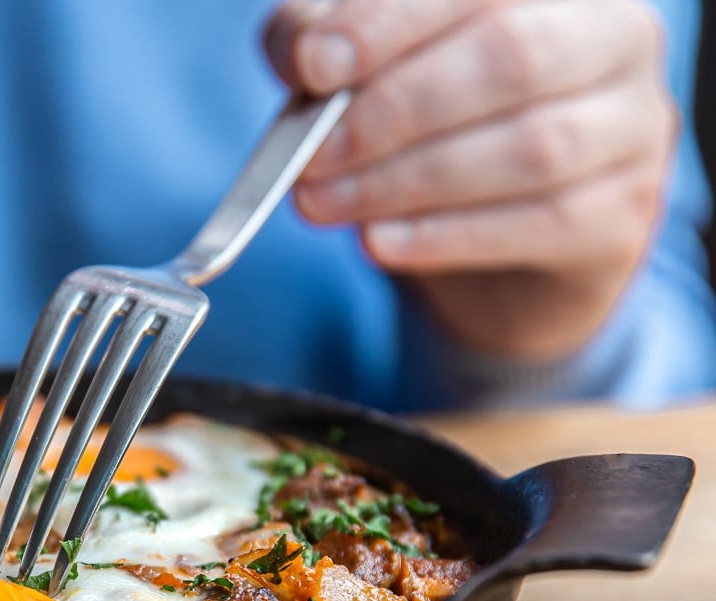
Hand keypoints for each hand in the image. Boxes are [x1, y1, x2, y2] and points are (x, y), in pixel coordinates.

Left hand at [268, 0, 677, 361]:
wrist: (497, 244)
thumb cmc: (431, 128)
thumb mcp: (369, 70)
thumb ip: (328, 40)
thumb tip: (303, 48)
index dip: (391, 21)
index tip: (315, 65)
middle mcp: (613, 34)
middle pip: (513, 54)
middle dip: (394, 109)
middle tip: (311, 155)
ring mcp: (632, 124)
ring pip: (531, 145)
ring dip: (406, 181)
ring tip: (322, 205)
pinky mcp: (625, 211)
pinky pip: (541, 222)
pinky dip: (447, 235)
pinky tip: (378, 243)